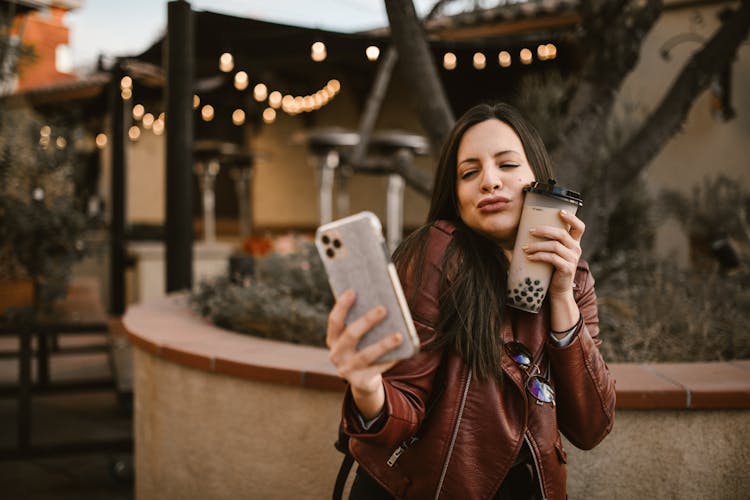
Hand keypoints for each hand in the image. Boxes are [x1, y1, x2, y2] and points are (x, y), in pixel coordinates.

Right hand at [326, 289, 402, 417]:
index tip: (353, 291)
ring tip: (399, 335)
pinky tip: (403, 351)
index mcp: (333, 340)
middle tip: (383, 308)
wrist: (363, 381)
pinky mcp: (360, 382)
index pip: (334, 321)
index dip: (342, 306)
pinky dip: (391, 359)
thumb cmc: (362, 349)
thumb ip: (361, 322)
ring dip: (384, 344)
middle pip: (351, 335)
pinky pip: (379, 368)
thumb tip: (381, 299)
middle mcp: (336, 355)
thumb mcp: (357, 338)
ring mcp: (347, 370)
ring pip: (367, 355)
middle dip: (367, 321)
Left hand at [522, 209, 584, 295]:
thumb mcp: (553, 253)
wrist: (558, 289)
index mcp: (574, 243)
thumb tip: (527, 228)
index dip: (571, 218)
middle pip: (562, 234)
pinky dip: (539, 256)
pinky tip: (530, 257)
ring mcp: (572, 259)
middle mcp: (576, 249)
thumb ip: (548, 241)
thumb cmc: (552, 268)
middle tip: (530, 231)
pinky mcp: (567, 269)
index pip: (579, 227)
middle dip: (544, 230)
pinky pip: (552, 258)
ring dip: (537, 245)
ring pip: (554, 246)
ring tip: (525, 248)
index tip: (559, 211)